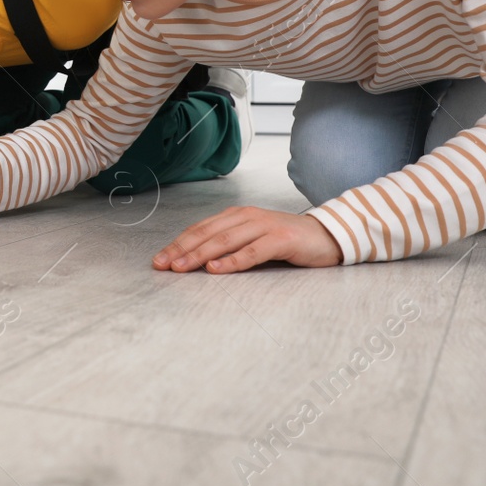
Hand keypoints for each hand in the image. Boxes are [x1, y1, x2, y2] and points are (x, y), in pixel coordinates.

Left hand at [152, 206, 342, 273]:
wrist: (326, 236)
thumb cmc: (285, 242)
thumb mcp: (251, 240)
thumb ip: (228, 246)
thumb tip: (197, 262)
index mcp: (236, 216)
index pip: (199, 229)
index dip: (177, 244)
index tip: (159, 260)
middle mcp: (246, 217)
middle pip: (207, 233)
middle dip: (181, 250)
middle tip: (162, 265)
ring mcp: (264, 226)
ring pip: (224, 240)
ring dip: (200, 255)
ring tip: (181, 268)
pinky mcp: (281, 240)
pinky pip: (252, 252)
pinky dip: (232, 261)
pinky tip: (216, 270)